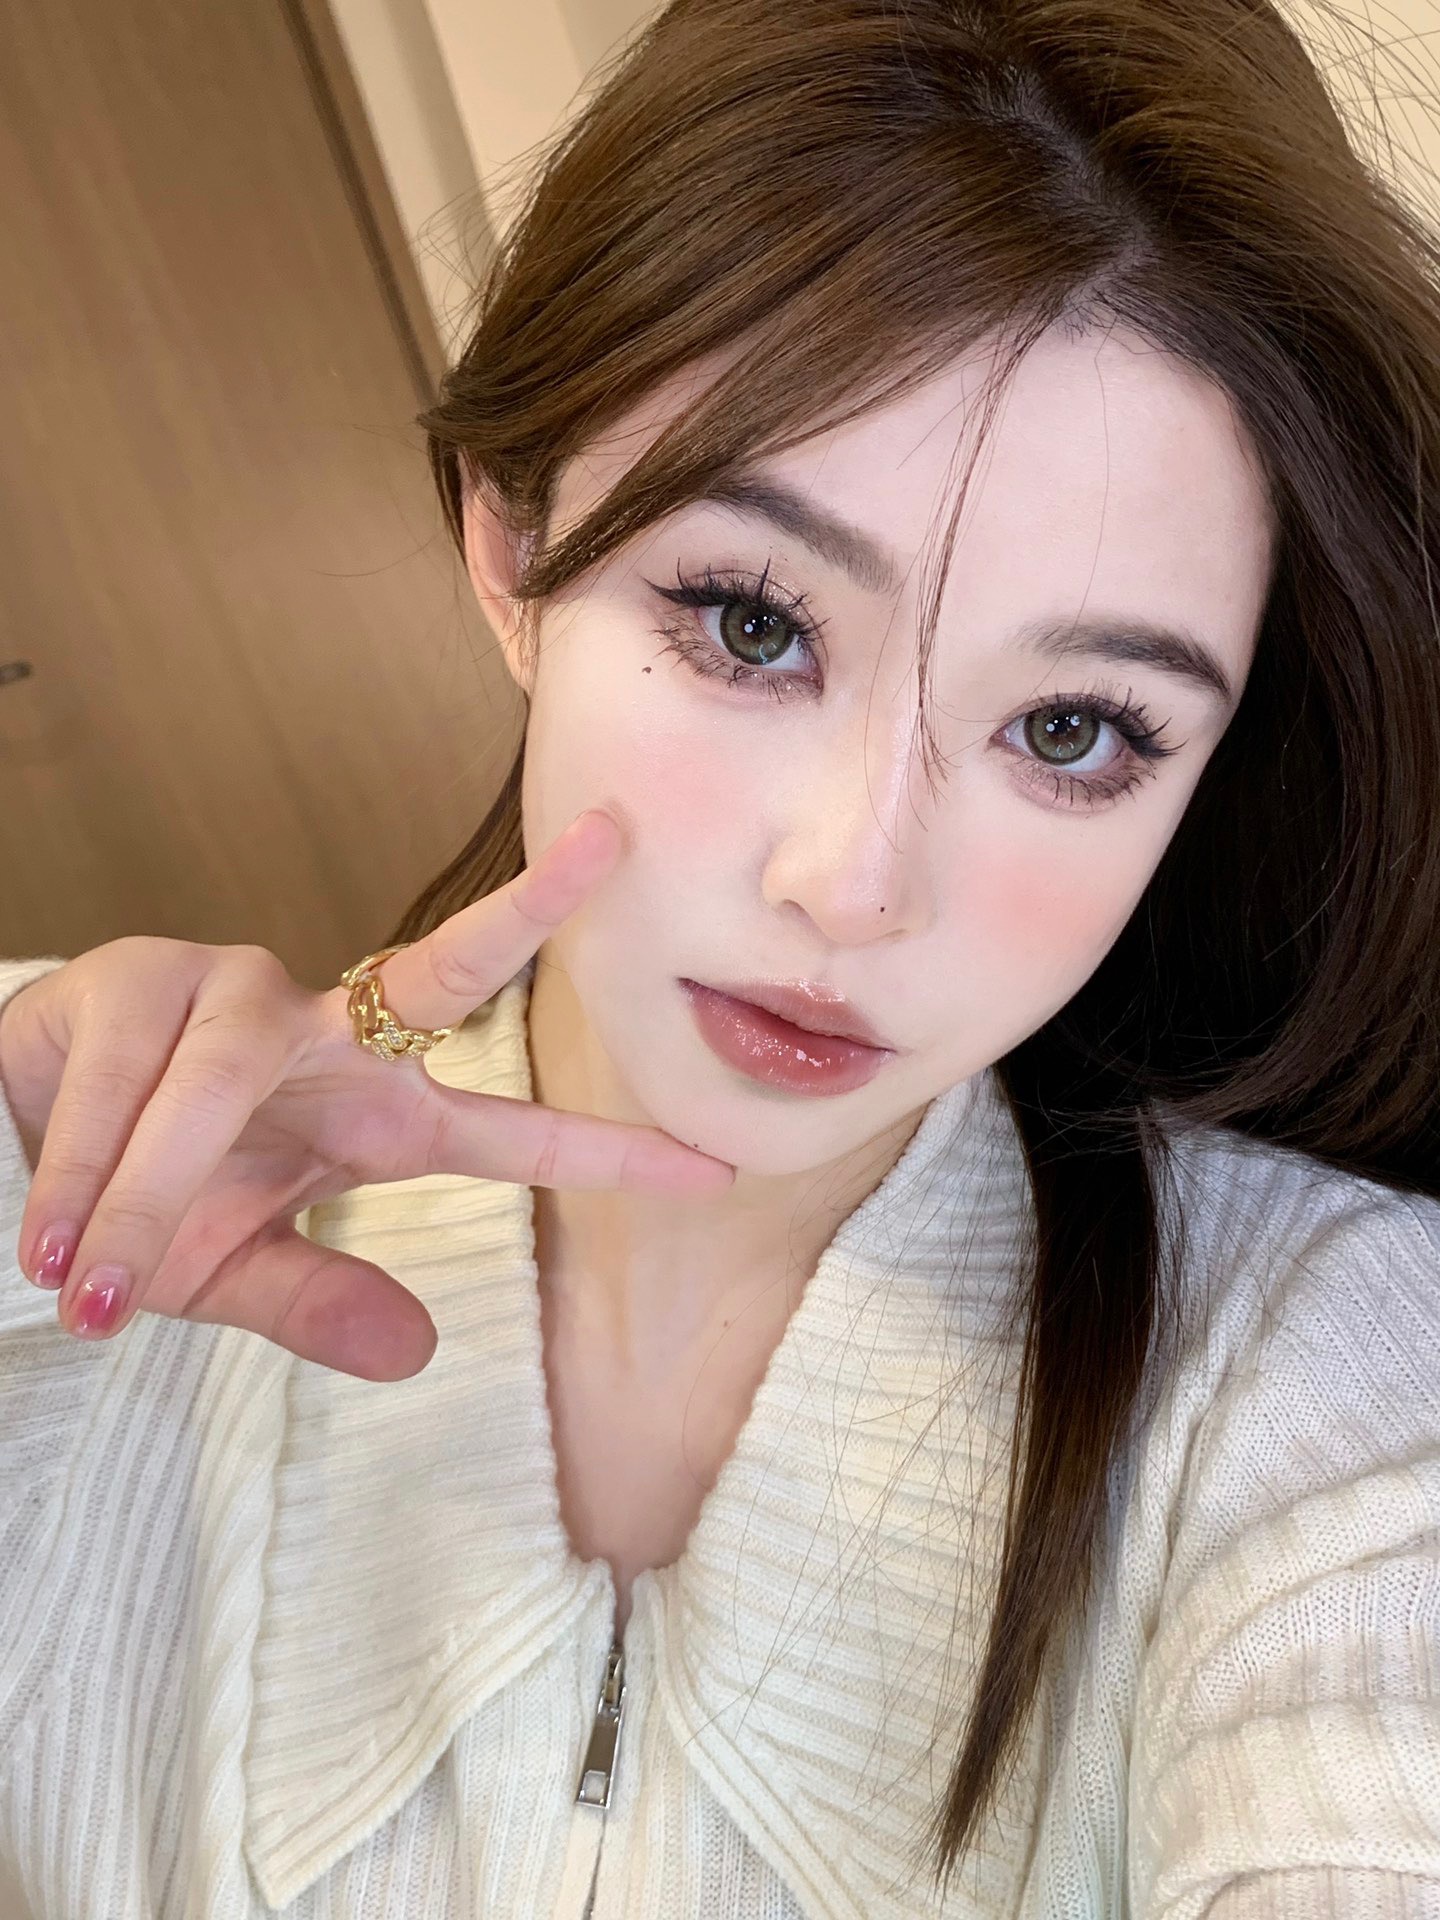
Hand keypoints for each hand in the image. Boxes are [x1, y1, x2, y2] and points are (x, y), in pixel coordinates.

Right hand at [0, 808, 733, 1379]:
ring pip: (220, 1077)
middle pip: (440, 968)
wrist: (6, 1154)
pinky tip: (51, 1237)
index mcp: (373, 1115)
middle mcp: (324, 1033)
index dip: (606, 1153)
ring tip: (91, 1285)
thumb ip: (315, 1304)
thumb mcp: (227, 1275)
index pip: (508, 1130)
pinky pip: (122, 1080)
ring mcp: (235, 993)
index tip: (713, 1172)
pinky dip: (84, 1170)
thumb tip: (421, 1354)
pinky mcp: (134, 978)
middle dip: (530, 907)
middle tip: (613, 840)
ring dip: (148, 1189)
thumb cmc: (137, 1211)